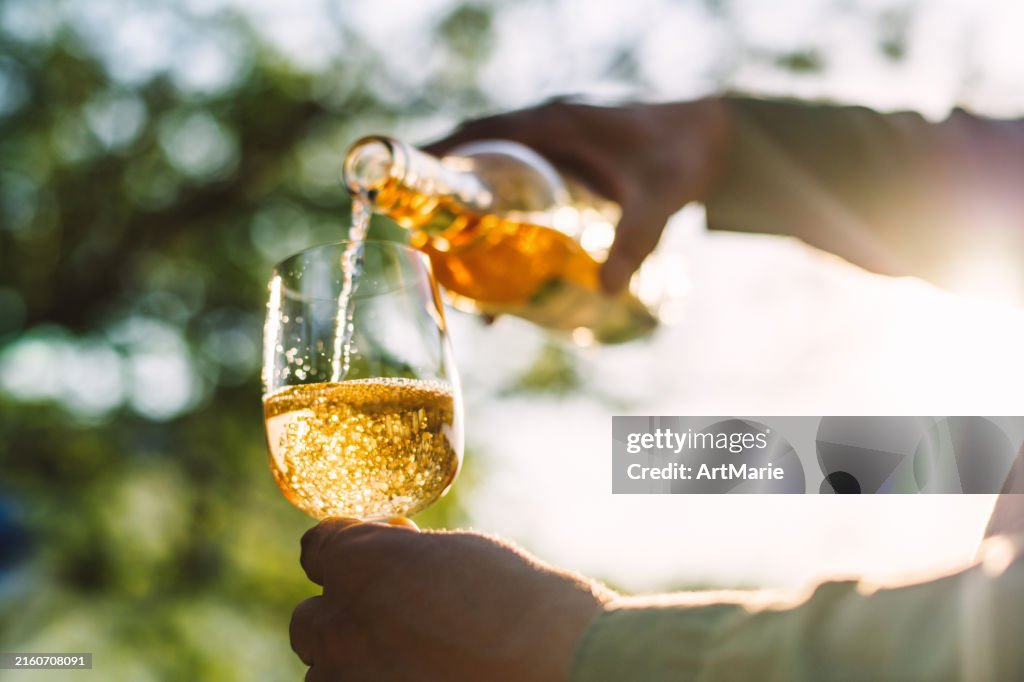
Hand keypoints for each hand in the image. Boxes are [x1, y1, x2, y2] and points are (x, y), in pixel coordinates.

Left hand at [291, 518, 612, 681]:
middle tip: (389, 616)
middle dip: (342, 615)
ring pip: (325, 674)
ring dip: (352, 663)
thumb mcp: (455, 550)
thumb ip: (405, 553)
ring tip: (407, 660)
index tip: (373, 556)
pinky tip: (426, 674)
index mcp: (356, 565)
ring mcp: (351, 679)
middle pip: (310, 621)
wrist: (549, 662)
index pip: (317, 549)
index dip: (345, 549)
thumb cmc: (514, 599)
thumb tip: (392, 551)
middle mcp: (339, 624)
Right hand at [423, 97, 729, 291]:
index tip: (407, 189)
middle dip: (447, 192)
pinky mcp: (565, 157)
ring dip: (471, 202)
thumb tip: (605, 291)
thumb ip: (634, 243)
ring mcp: (555, 140)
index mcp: (556, 124)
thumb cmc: (681, 158)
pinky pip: (517, 174)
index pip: (480, 134)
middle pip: (478, 154)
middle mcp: (547, 126)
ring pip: (495, 167)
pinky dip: (499, 204)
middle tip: (425, 239)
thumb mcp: (658, 202)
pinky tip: (500, 250)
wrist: (711, 136)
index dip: (439, 157)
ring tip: (452, 256)